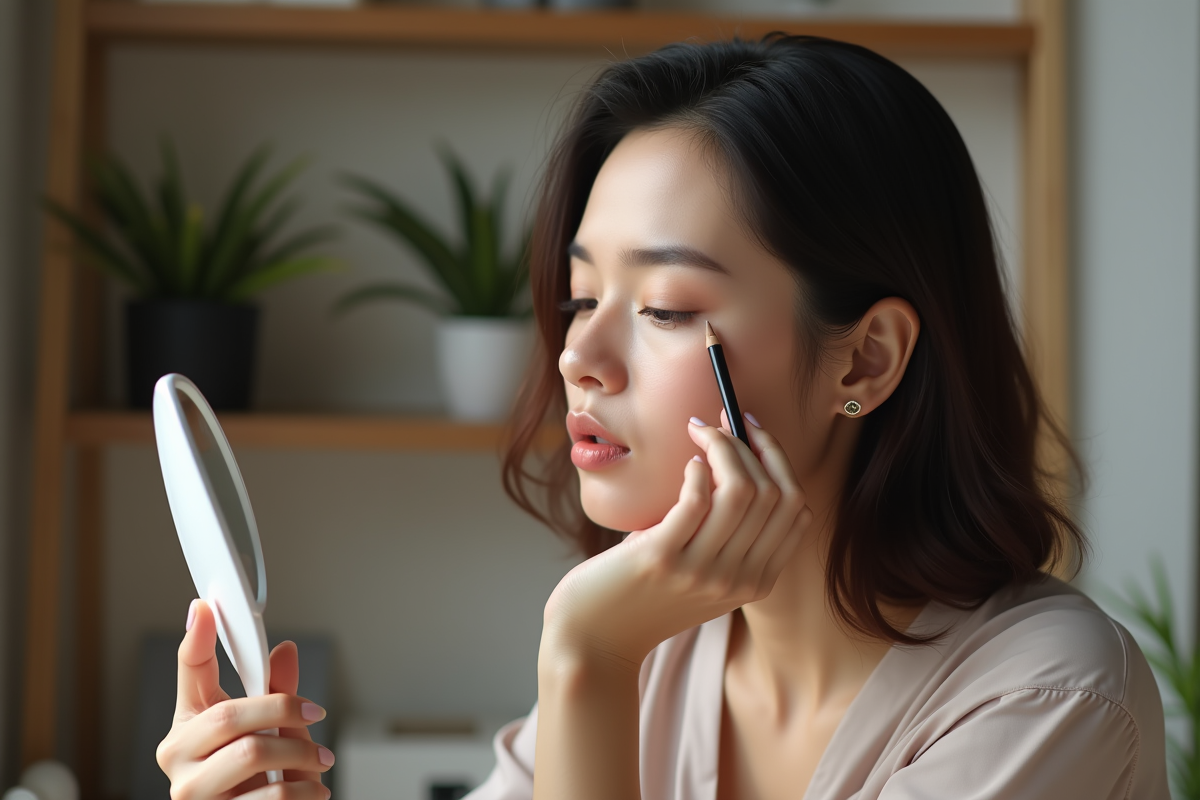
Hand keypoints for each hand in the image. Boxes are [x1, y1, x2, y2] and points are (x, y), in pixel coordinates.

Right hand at [157, 600, 333, 798]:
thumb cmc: (255, 781)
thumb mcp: (269, 734)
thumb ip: (276, 696)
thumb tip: (285, 650)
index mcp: (187, 726)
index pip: (189, 672)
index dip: (195, 638)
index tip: (205, 607)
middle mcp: (178, 759)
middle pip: (229, 716)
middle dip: (283, 709)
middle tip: (315, 714)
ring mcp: (191, 792)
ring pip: (251, 754)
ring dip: (301, 753)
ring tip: (320, 761)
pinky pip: (269, 797)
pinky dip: (303, 790)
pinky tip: (313, 789)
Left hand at [541, 410, 810, 672]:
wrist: (595, 640)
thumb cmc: (643, 594)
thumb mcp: (703, 573)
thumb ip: (728, 536)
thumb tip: (737, 456)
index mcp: (757, 582)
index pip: (795, 510)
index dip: (779, 461)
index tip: (755, 431)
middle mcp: (738, 579)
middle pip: (773, 494)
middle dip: (750, 444)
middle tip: (722, 421)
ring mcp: (703, 572)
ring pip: (742, 491)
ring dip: (722, 447)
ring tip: (699, 432)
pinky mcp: (663, 559)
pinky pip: (698, 499)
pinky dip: (697, 469)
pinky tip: (687, 463)